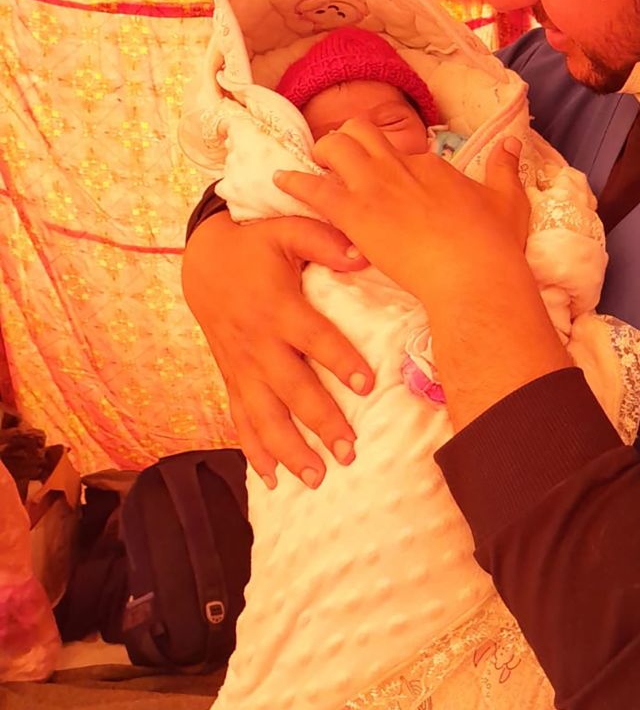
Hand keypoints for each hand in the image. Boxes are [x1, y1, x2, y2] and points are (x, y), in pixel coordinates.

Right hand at [182, 210, 372, 488]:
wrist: (202, 259)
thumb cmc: (254, 244)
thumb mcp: (286, 229)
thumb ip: (323, 240)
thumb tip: (362, 255)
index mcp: (277, 307)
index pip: (314, 338)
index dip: (340, 359)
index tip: (367, 384)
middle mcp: (258, 343)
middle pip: (291, 388)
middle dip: (320, 421)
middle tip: (349, 450)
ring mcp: (242, 366)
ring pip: (264, 415)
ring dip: (289, 449)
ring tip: (318, 477)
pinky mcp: (232, 378)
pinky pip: (240, 419)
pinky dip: (255, 451)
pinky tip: (273, 479)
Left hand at [274, 122, 529, 307]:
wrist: (473, 273)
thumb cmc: (494, 243)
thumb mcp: (509, 200)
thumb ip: (506, 169)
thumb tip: (513, 144)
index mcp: (431, 165)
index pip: (402, 151)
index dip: (391, 163)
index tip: (388, 180)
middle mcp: (400, 166)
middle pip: (362, 133)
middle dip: (347, 141)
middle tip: (341, 160)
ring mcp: (375, 187)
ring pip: (335, 146)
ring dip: (322, 153)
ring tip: (313, 166)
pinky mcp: (355, 213)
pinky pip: (314, 187)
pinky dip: (294, 182)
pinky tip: (280, 181)